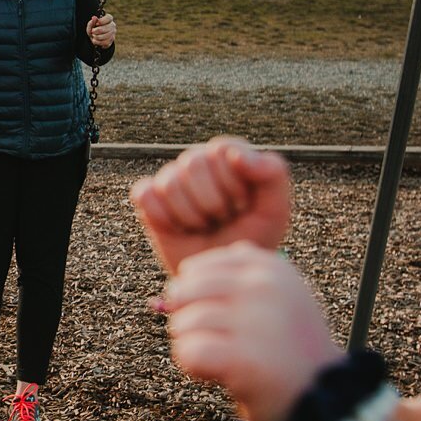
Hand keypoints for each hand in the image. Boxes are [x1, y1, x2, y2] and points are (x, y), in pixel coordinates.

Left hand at [87, 12, 116, 48]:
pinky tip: (95, 40)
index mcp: (108, 19)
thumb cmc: (93, 29)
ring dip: (97, 37)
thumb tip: (94, 17)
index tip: (96, 24)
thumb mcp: (90, 26)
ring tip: (93, 36)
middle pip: (108, 27)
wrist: (94, 38)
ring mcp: (113, 33)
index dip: (102, 21)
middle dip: (98, 30)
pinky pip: (106, 42)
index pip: (109, 18)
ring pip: (107, 36)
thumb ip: (92, 22)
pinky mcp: (111, 40)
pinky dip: (98, 42)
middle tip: (92, 31)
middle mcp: (112, 25)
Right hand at [129, 137, 291, 275]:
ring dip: (191, 216)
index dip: (233, 183)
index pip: (221, 150)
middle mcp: (196, 161)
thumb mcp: (275, 209)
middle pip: (193, 163)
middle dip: (212, 202)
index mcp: (227, 155)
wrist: (224, 271)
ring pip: (170, 184)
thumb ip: (272, 173)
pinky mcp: (148, 197)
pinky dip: (163, 218)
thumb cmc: (252, 237)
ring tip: (204, 227)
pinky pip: (145, 196)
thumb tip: (237, 155)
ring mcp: (170, 178)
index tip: (243, 206)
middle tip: (222, 219)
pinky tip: (179, 229)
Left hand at [157, 244, 343, 420]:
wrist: (324, 406)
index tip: (220, 322)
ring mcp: (257, 320)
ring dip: (191, 347)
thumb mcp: (274, 303)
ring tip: (222, 362)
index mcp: (272, 267)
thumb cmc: (288, 354)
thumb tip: (169, 294)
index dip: (194, 298)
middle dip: (186, 320)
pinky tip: (216, 376)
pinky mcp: (246, 357)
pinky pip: (189, 352)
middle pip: (183, 291)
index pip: (197, 269)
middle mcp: (265, 287)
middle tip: (214, 343)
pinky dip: (194, 368)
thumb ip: (231, 285)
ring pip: (183, 323)